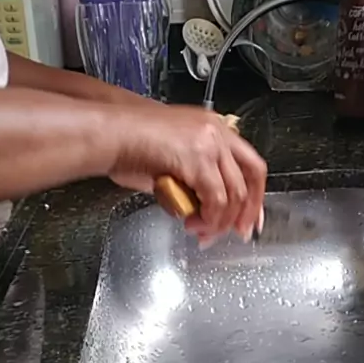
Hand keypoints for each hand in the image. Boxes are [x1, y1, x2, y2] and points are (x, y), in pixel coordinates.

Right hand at [109, 102, 266, 241]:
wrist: (109, 133)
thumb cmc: (127, 143)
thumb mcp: (172, 159)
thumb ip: (192, 180)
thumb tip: (200, 208)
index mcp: (213, 128)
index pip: (250, 164)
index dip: (254, 195)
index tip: (251, 218)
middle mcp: (216, 132)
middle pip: (251, 179)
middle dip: (244, 213)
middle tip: (235, 234)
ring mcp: (209, 143)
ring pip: (235, 194)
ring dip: (219, 221)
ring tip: (200, 231)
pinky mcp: (198, 159)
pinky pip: (216, 200)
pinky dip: (208, 218)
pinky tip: (193, 223)